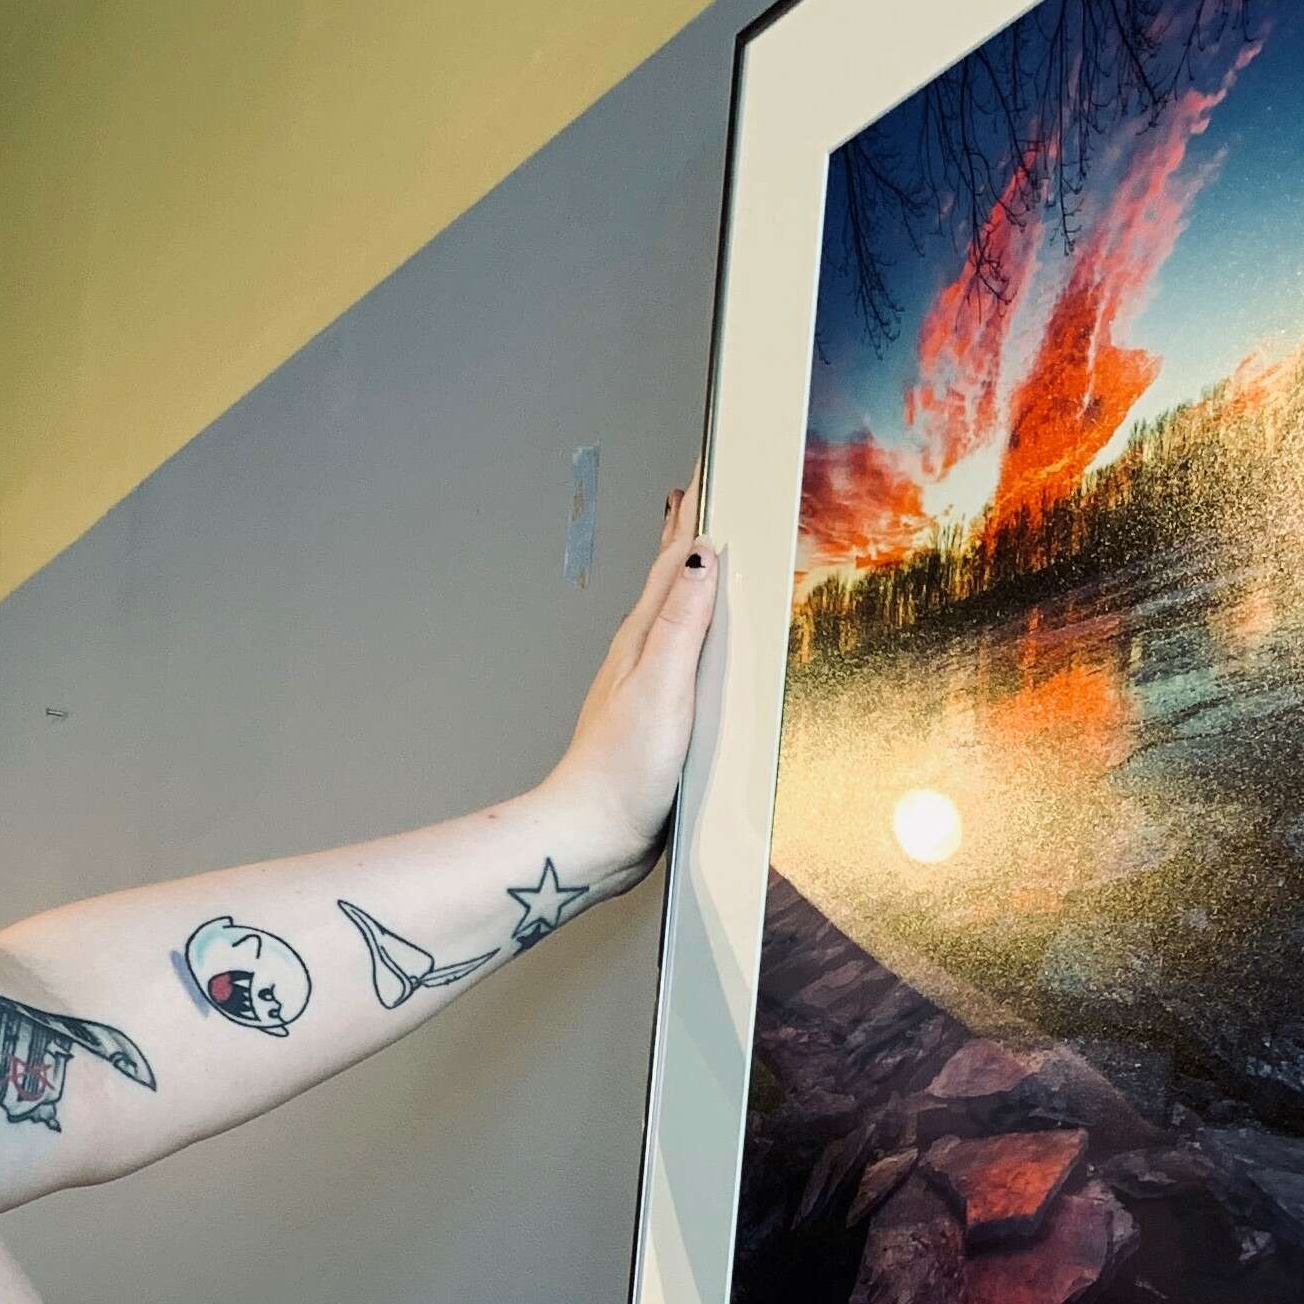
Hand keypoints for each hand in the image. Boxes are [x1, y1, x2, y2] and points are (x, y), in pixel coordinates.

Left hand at [536, 482, 717, 873]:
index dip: (692, 513)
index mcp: (643, 637)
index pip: (674, 558)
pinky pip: (682, 652)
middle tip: (701, 488)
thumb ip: (683, 623)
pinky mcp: (658, 714)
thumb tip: (702, 555)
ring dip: (688, 574)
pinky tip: (701, 636)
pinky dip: (694, 626)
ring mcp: (647, 682)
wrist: (595, 835)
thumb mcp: (662, 687)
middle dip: (686, 531)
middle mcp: (641, 652)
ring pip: (673, 612)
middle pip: (669, 578)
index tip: (707, 468)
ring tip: (701, 544)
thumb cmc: (622, 769)